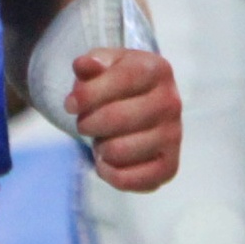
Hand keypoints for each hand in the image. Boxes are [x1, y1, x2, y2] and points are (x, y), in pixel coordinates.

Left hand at [67, 48, 180, 192]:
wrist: (143, 103)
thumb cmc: (117, 82)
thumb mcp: (104, 64)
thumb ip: (91, 63)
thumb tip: (84, 66)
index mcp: (157, 70)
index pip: (120, 80)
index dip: (87, 94)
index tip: (71, 104)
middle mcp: (171, 102)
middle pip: (115, 118)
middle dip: (87, 123)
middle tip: (85, 123)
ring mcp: (173, 136)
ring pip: (118, 151)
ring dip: (99, 147)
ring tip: (102, 139)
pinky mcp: (169, 167)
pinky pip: (128, 180)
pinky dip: (108, 173)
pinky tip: (106, 160)